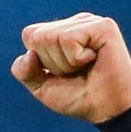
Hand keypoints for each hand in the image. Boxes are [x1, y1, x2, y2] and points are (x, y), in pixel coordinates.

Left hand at [12, 14, 130, 123]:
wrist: (105, 109)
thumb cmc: (78, 97)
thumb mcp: (42, 86)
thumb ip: (25, 71)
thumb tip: (29, 53)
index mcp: (61, 31)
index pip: (30, 34)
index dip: (38, 61)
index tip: (60, 72)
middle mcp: (75, 23)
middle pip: (37, 36)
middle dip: (51, 63)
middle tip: (75, 71)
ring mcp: (89, 22)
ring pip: (52, 37)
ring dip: (65, 63)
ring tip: (84, 67)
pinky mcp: (102, 26)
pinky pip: (68, 39)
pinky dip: (76, 59)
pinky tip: (93, 60)